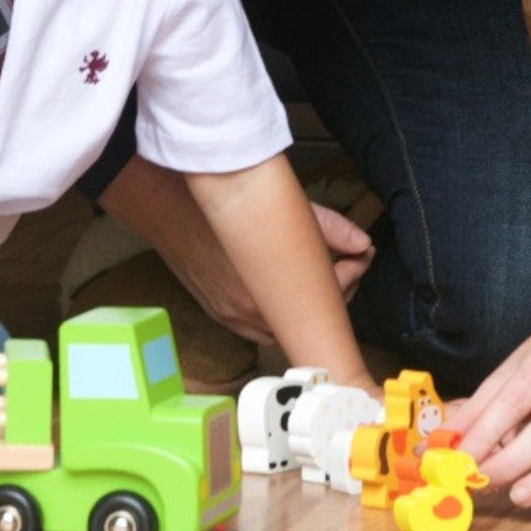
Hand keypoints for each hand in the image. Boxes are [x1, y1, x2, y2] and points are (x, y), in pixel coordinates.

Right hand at [100, 156, 375, 343]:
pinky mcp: (219, 316)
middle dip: (333, 288)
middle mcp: (253, 312)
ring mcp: (234, 317)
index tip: (356, 255)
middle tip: (342, 261)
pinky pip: (261, 328)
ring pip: (288, 327)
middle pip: (312, 315)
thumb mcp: (284, 208)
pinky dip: (278, 314)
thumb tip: (363, 244)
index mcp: (273, 287)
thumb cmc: (221, 202)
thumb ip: (329, 228)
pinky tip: (281, 290)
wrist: (167, 206)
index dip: (351, 272)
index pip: (331, 296)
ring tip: (312, 274)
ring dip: (304, 305)